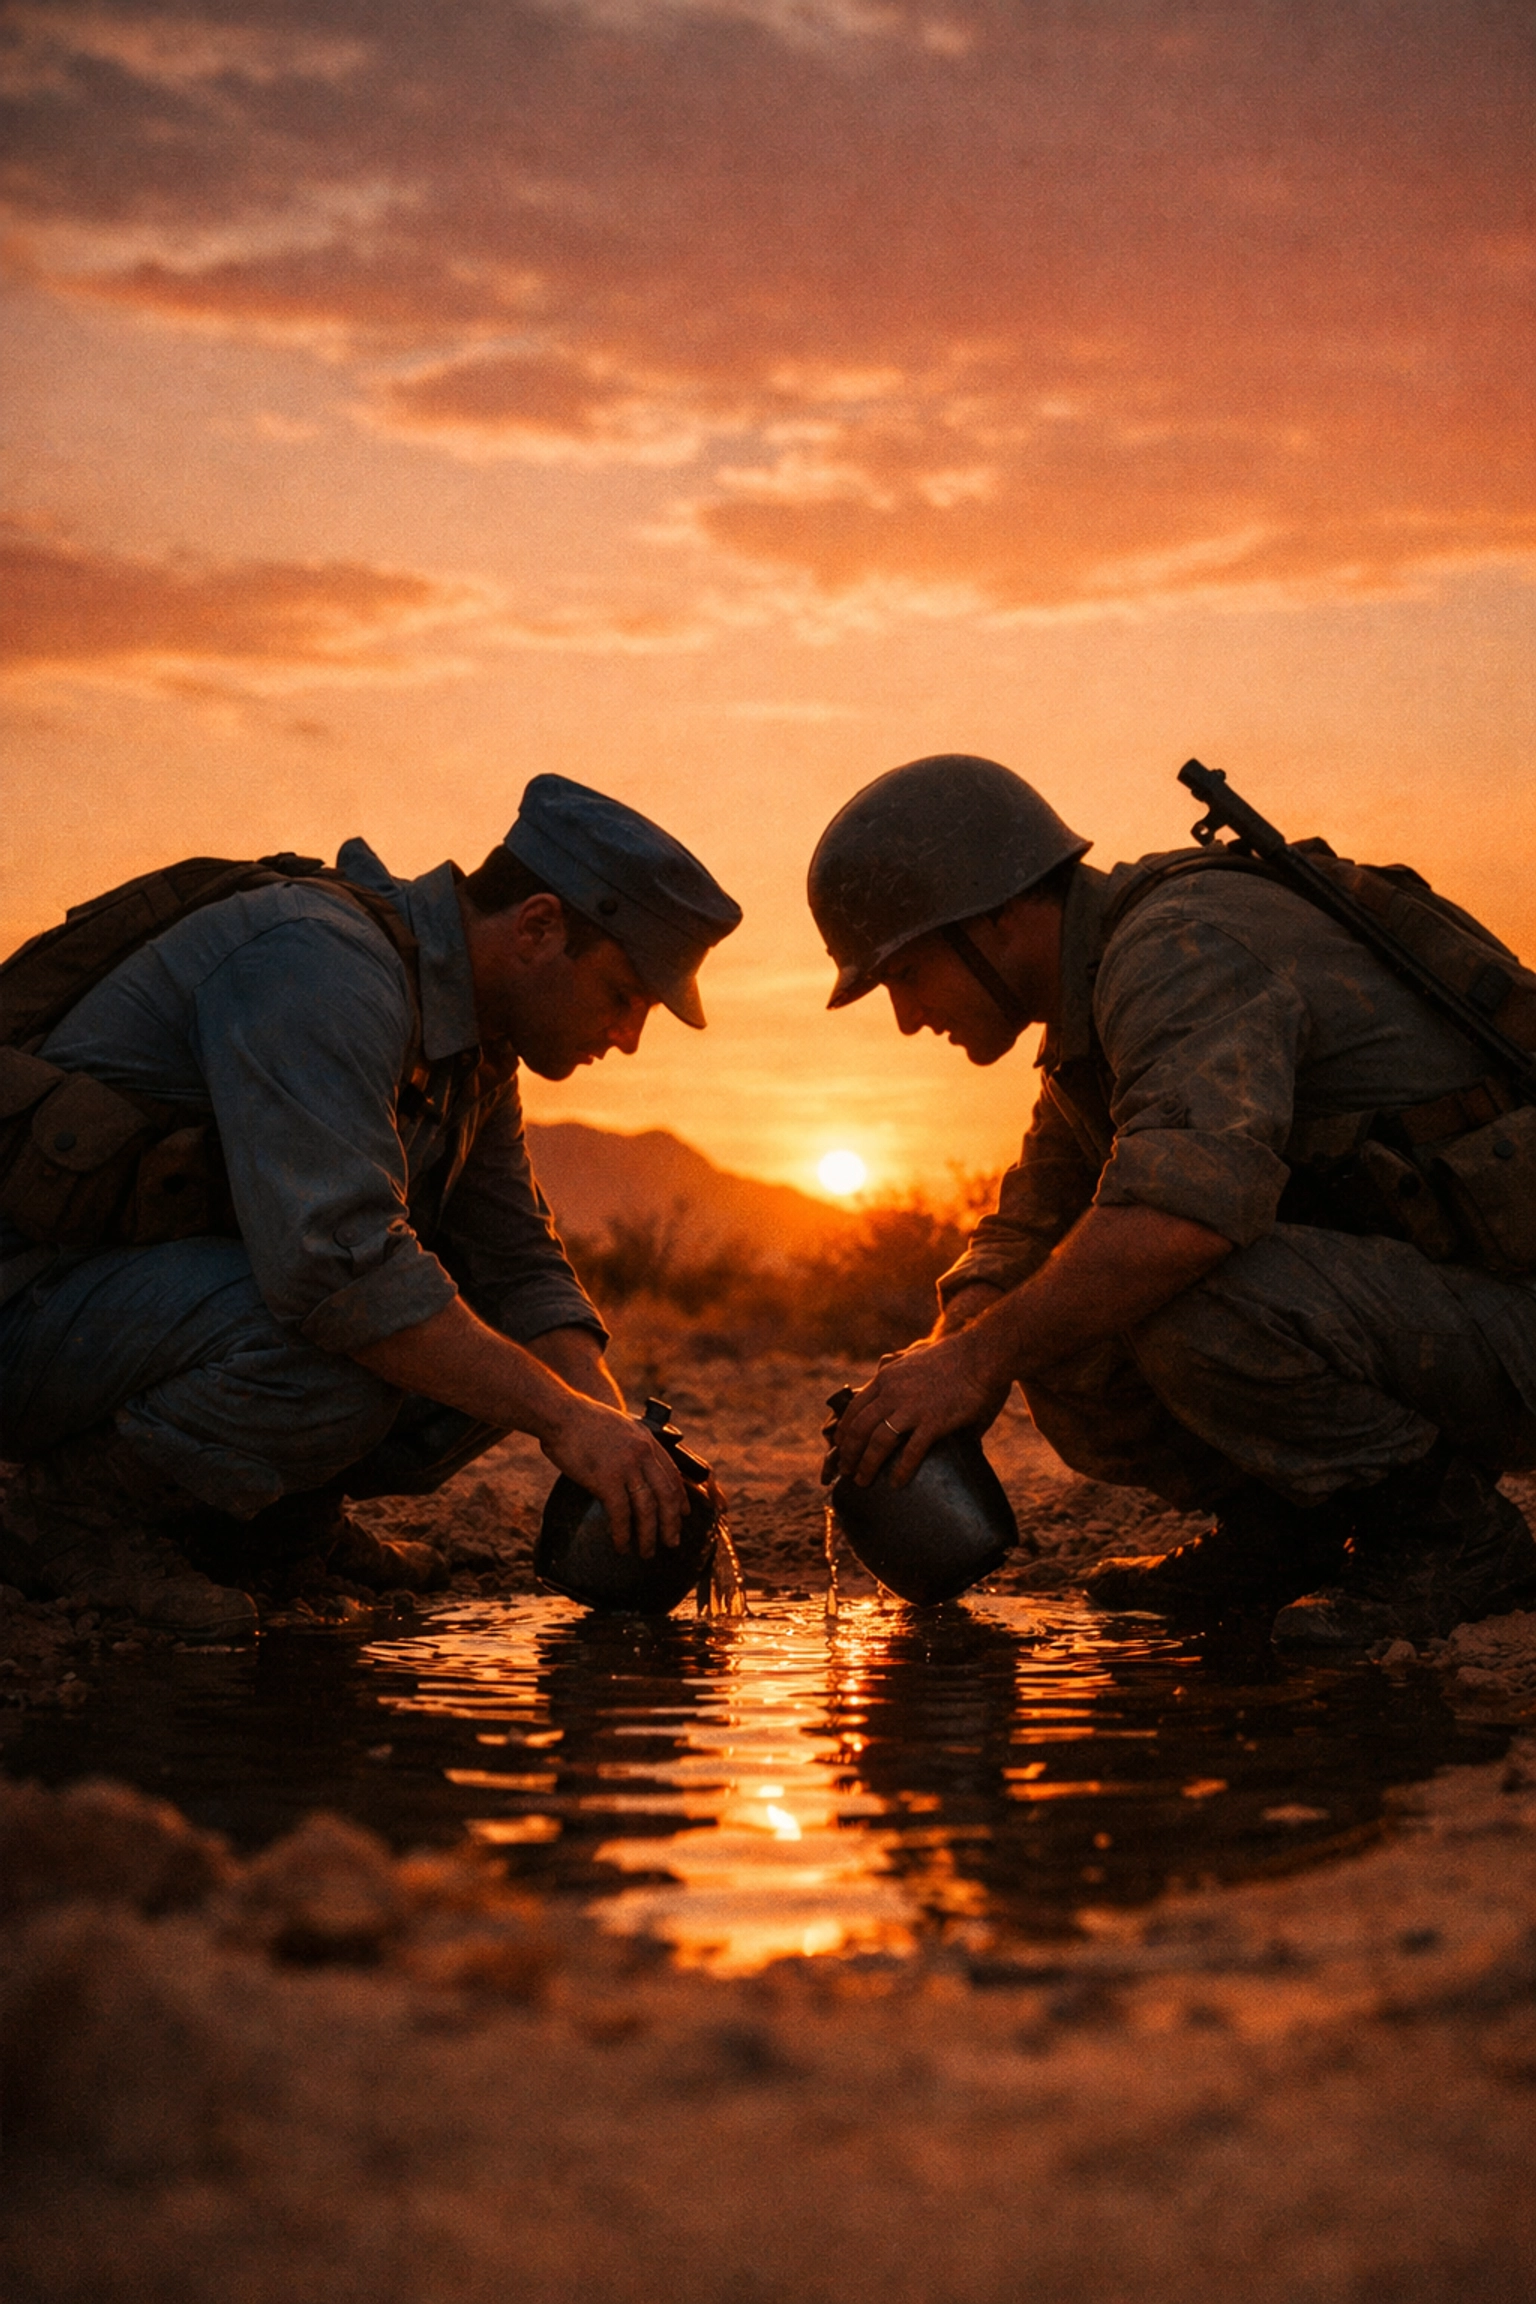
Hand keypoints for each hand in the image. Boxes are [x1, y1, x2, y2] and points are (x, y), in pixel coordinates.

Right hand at [540, 1396, 686, 1556]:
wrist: (560, 1413)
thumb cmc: (580, 1419)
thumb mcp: (618, 1426)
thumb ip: (629, 1444)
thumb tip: (629, 1466)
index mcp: (646, 1440)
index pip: (672, 1473)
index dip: (679, 1497)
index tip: (682, 1514)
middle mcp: (642, 1454)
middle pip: (666, 1495)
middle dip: (671, 1523)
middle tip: (672, 1543)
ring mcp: (626, 1467)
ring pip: (647, 1509)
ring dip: (648, 1535)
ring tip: (647, 1552)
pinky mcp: (606, 1479)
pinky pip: (621, 1513)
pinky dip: (623, 1533)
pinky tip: (621, 1546)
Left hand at [829, 1326, 1013, 1489]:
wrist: (983, 1354)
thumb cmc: (955, 1357)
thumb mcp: (916, 1357)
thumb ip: (901, 1371)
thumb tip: (891, 1372)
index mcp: (887, 1378)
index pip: (854, 1408)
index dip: (844, 1431)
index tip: (839, 1446)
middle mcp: (892, 1393)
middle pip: (859, 1428)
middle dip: (849, 1453)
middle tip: (846, 1470)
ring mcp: (912, 1408)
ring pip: (878, 1441)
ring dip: (867, 1464)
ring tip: (863, 1481)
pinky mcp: (933, 1421)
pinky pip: (911, 1451)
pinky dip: (901, 1469)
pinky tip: (897, 1483)